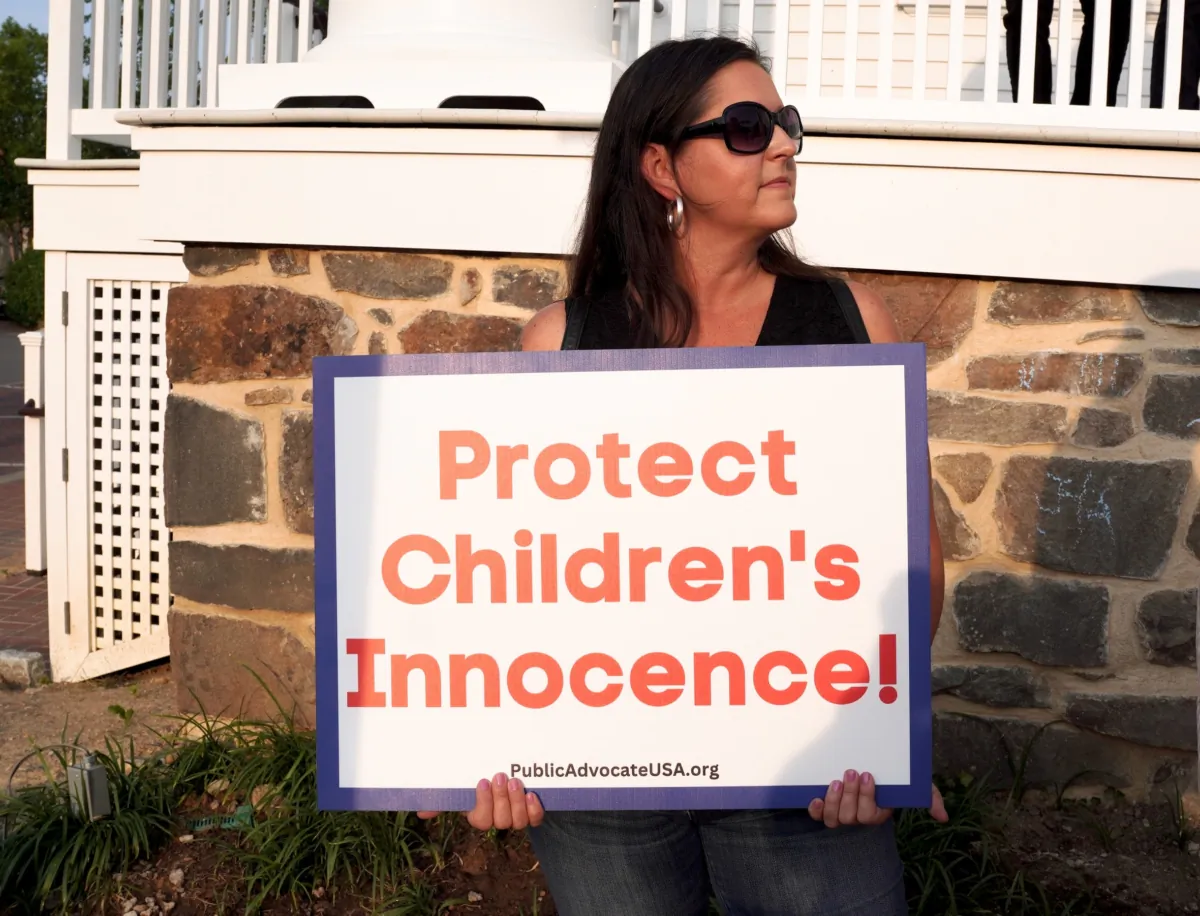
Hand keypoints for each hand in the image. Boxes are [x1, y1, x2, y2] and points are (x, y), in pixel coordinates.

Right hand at [417, 773, 544, 829]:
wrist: (507, 772)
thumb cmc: (480, 781)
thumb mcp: (461, 788)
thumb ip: (442, 799)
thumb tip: (420, 813)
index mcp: (480, 815)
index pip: (480, 820)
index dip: (483, 804)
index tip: (482, 781)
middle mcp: (498, 819)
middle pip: (501, 821)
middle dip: (501, 799)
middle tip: (500, 777)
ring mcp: (516, 817)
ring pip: (518, 821)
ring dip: (517, 802)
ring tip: (515, 782)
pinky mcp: (532, 812)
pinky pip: (535, 819)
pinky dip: (534, 810)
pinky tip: (531, 795)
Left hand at [807, 772, 948, 826]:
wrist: (867, 766)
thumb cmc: (892, 778)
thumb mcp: (913, 783)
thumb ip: (929, 797)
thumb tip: (943, 817)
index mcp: (877, 813)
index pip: (870, 815)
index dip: (867, 798)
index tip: (868, 775)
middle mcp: (857, 817)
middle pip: (851, 817)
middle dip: (850, 795)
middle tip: (851, 772)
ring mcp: (840, 813)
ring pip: (834, 819)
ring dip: (834, 800)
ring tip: (836, 780)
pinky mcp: (825, 806)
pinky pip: (818, 816)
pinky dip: (815, 809)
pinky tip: (815, 797)